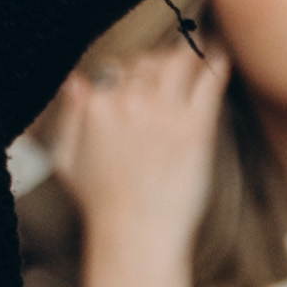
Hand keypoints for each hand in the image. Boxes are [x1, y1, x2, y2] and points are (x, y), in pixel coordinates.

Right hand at [47, 40, 232, 286]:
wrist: (136, 236)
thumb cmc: (102, 206)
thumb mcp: (67, 161)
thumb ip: (69, 117)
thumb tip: (75, 82)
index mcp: (96, 107)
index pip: (113, 69)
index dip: (128, 73)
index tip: (139, 80)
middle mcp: (128, 102)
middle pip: (146, 61)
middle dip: (157, 63)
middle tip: (172, 68)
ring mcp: (163, 112)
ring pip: (178, 59)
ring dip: (188, 53)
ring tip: (198, 50)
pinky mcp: (195, 127)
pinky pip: (208, 79)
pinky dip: (215, 61)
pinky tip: (220, 55)